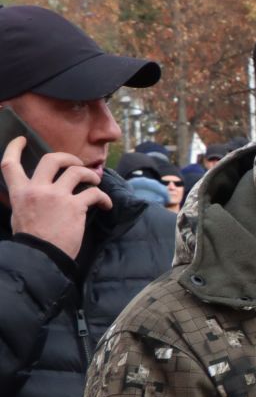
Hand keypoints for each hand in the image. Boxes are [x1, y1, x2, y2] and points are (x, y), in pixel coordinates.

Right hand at [2, 136, 110, 259]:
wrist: (41, 257)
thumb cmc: (32, 240)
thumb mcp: (20, 215)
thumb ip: (28, 199)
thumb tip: (38, 193)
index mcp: (20, 193)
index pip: (9, 164)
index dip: (14, 148)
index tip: (22, 140)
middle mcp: (37, 190)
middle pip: (52, 159)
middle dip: (68, 157)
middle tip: (77, 164)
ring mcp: (57, 196)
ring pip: (77, 172)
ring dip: (90, 175)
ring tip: (95, 182)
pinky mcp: (75, 207)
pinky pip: (94, 194)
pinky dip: (103, 198)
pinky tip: (105, 205)